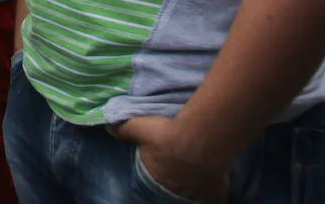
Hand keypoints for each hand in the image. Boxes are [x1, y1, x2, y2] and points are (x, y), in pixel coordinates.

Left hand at [109, 117, 228, 203]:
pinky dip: (215, 194)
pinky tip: (216, 186)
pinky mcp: (214, 194)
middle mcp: (173, 188)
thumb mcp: (139, 127)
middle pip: (174, 182)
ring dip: (194, 181)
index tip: (165, 154)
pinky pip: (215, 199)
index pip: (154, 172)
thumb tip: (108, 129)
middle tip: (183, 158)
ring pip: (193, 190)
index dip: (159, 163)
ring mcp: (194, 193)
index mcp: (154, 174)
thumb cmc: (166, 134)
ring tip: (199, 166)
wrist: (197, 141)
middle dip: (176, 173)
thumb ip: (124, 129)